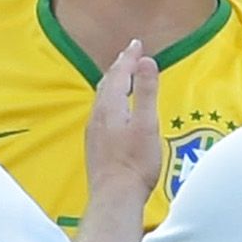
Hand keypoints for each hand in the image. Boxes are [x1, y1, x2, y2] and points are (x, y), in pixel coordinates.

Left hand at [87, 40, 161, 199]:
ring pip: (102, 98)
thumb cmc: (135, 163)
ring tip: (123, 76)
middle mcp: (98, 115)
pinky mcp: (95, 144)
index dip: (129, 57)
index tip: (137, 44)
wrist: (114, 197)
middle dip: (120, 66)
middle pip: (107, 83)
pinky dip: (111, 99)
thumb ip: (146, 92)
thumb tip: (146, 61)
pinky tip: (115, 110)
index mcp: (110, 106)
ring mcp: (94, 131)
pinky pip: (102, 112)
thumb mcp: (147, 124)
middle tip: (131, 55)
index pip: (118, 73)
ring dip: (114, 83)